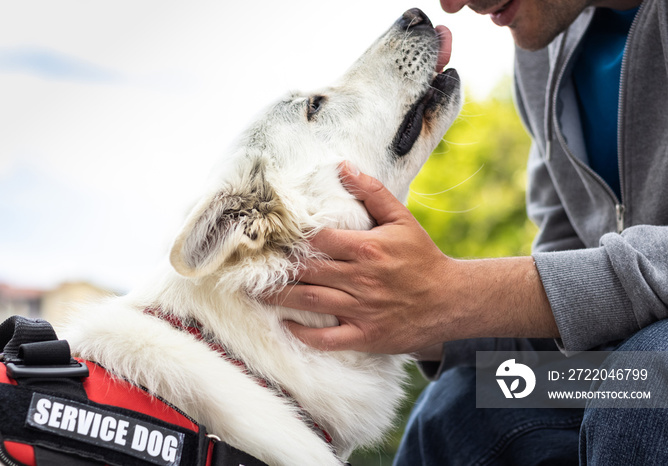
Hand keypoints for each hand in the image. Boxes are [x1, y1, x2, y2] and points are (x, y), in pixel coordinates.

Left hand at [268, 161, 458, 353]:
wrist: (450, 299)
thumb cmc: (422, 257)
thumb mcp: (401, 219)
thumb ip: (371, 192)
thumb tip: (342, 167)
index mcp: (367, 248)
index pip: (317, 239)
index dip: (291, 237)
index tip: (268, 237)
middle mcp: (360, 278)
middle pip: (306, 270)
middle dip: (275, 268)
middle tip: (248, 267)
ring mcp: (362, 309)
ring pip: (310, 301)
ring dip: (277, 298)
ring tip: (253, 292)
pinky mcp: (366, 335)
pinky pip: (328, 338)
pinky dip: (304, 334)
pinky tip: (285, 325)